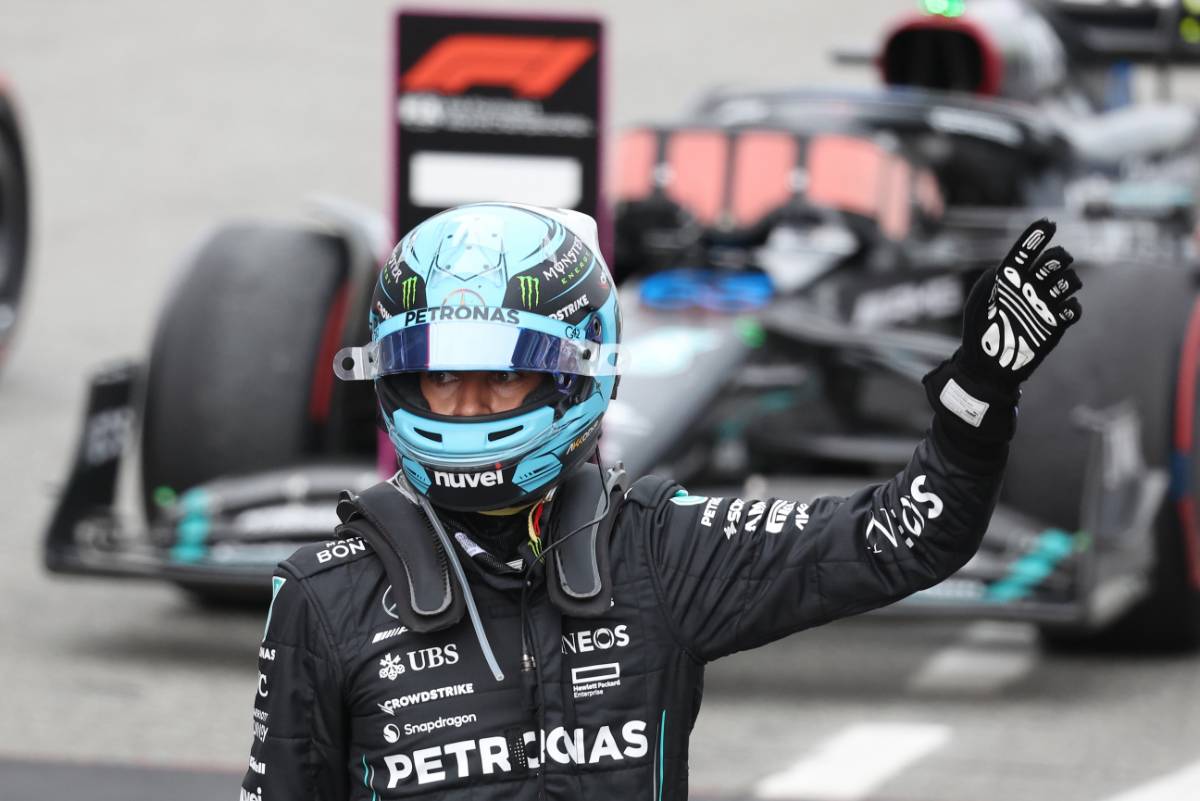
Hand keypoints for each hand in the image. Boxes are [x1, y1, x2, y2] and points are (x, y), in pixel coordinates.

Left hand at [958, 219, 1081, 389]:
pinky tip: (1062, 312)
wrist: (988, 366)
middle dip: (1059, 257)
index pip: (1026, 251)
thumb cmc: (978, 332)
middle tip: (1055, 264)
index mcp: (1009, 279)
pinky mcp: (1056, 324)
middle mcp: (1030, 288)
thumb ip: (990, 280)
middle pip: (1056, 260)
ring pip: (1070, 280)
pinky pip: (1075, 308)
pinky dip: (1072, 307)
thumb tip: (1008, 267)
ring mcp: (1045, 305)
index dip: (1037, 235)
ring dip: (1068, 280)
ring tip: (1054, 292)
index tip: (1049, 223)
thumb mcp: (978, 302)